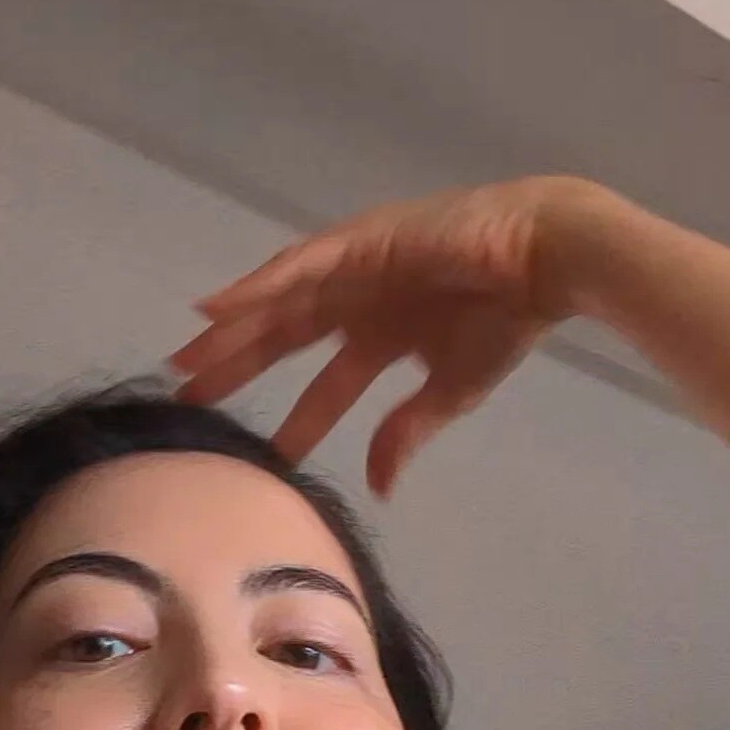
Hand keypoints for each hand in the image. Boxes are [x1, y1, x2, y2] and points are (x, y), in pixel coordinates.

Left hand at [169, 174, 605, 495]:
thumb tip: (378, 488)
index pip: (322, 381)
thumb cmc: (508, 319)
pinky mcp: (361, 240)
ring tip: (183, 356)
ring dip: (231, 328)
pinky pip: (299, 267)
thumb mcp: (450, 391)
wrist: (546, 260)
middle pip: (284, 338)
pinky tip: (216, 307)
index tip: (249, 447)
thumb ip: (405, 432)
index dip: (288, 414)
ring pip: (279, 302)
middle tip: (185, 399)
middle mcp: (361, 301)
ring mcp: (357, 266)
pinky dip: (257, 286)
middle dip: (237, 367)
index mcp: (384, 336)